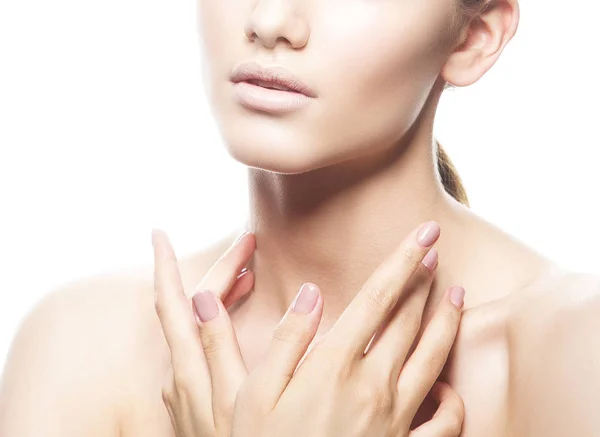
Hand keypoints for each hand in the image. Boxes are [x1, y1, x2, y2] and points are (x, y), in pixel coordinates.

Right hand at [153, 221, 464, 436]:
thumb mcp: (253, 395)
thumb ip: (286, 340)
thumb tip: (310, 293)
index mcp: (336, 366)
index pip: (377, 299)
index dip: (402, 262)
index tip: (424, 234)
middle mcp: (374, 387)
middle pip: (408, 321)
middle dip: (423, 281)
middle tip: (435, 251)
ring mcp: (395, 419)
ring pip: (432, 359)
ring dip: (447, 323)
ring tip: (457, 295)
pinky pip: (442, 423)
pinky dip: (451, 400)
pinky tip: (449, 385)